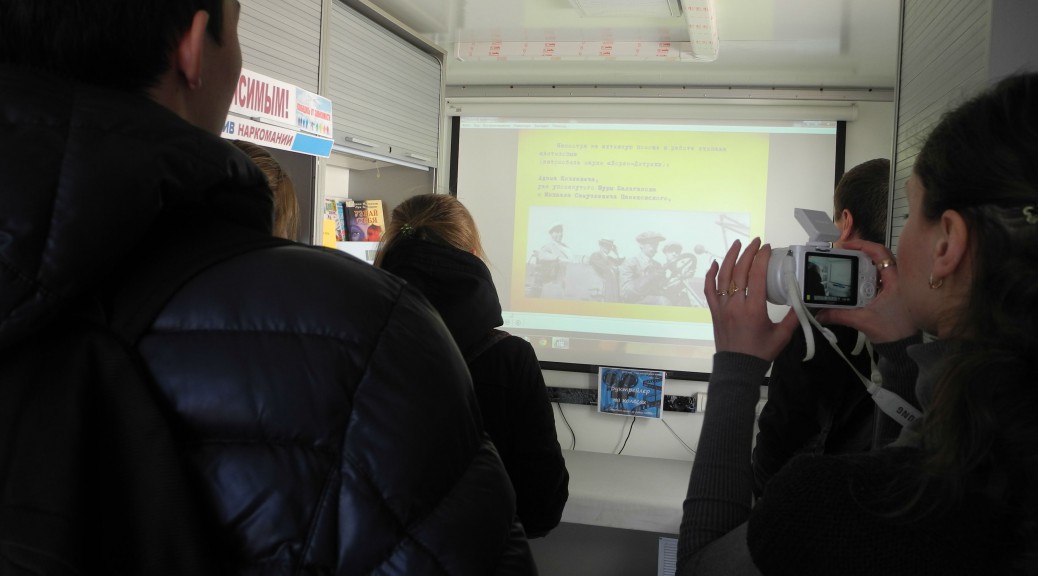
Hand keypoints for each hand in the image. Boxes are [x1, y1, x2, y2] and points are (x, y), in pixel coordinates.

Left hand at [705, 238, 799, 360]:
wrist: (738, 368)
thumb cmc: (760, 353)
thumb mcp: (782, 335)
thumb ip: (794, 316)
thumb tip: (806, 300)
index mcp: (754, 309)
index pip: (756, 276)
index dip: (761, 258)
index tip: (768, 248)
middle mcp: (736, 305)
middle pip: (739, 272)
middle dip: (748, 253)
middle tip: (757, 242)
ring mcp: (722, 307)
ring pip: (723, 277)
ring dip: (729, 258)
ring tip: (738, 244)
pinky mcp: (714, 311)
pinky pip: (709, 290)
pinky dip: (710, 275)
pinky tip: (715, 263)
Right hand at [815, 240, 916, 342]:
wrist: (905, 347)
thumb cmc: (892, 331)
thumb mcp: (863, 321)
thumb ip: (840, 315)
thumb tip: (820, 313)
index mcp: (894, 280)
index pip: (880, 253)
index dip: (863, 245)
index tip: (845, 246)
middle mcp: (896, 279)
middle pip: (877, 257)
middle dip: (859, 253)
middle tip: (841, 255)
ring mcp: (895, 286)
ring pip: (877, 268)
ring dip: (861, 265)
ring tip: (844, 265)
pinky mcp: (892, 294)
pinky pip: (877, 279)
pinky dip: (864, 277)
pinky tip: (853, 283)